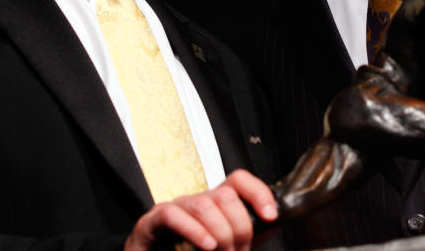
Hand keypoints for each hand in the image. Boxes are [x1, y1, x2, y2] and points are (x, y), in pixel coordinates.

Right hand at [125, 169, 277, 250]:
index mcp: (213, 206)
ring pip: (203, 204)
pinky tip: (207, 246)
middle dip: (239, 227)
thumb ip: (247, 237)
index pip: (238, 181)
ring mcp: (172, 209)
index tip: (270, 216)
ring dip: (220, 234)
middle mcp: (194, 202)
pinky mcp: (149, 223)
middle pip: (225, 195)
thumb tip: (274, 224)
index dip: (257, 193)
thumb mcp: (224, 248)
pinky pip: (173, 215)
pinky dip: (194, 231)